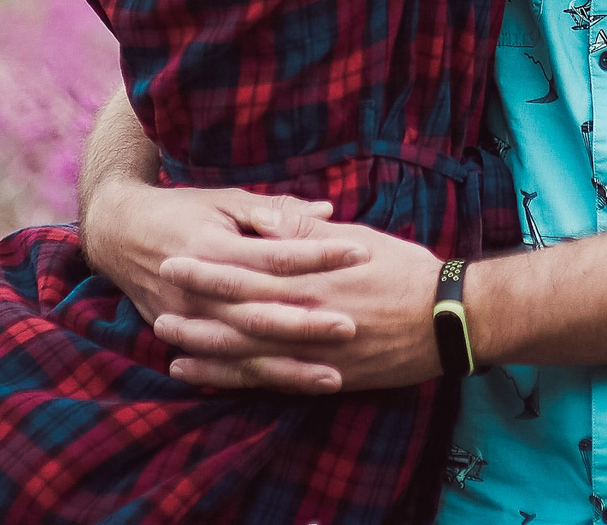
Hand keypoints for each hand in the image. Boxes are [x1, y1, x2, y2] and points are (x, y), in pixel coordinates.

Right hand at [80, 181, 369, 384]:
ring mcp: (187, 316)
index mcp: (213, 244)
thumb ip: (274, 210)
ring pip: (244, 348)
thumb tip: (327, 213)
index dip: (318, 255)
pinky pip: (223, 366)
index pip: (275, 253)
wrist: (117, 231)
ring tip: (334, 377)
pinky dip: (256, 379)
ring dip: (288, 364)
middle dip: (307, 321)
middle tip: (353, 325)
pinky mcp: (182, 335)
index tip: (359, 254)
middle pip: (260, 309)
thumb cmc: (180, 208)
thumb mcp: (224, 200)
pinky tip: (290, 390)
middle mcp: (198, 285)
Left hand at [150, 220, 445, 393]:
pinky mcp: (327, 379)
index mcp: (308, 279)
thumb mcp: (354, 238)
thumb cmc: (405, 269)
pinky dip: (242, 383)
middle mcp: (305, 319)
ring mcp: (314, 354)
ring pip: (249, 358)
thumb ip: (303, 234)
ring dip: (209, 355)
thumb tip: (263, 222)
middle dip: (196, 315)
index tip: (173, 261)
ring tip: (174, 351)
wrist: (449, 317)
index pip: (244, 273)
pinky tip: (218, 382)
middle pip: (236, 320)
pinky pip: (275, 383)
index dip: (205, 270)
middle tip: (157, 311)